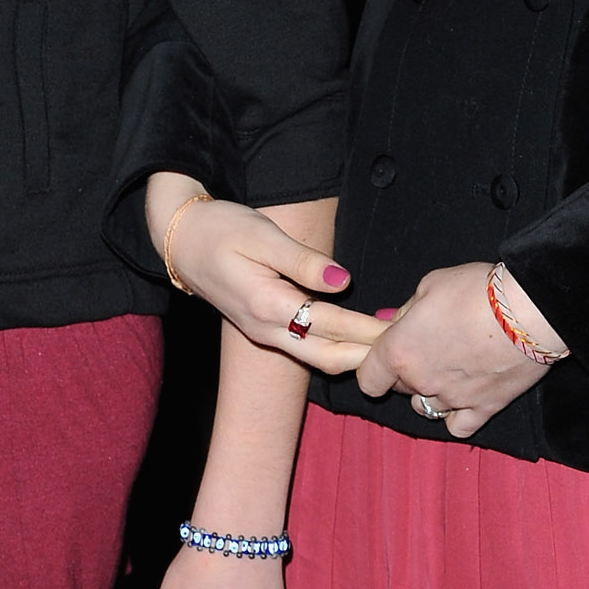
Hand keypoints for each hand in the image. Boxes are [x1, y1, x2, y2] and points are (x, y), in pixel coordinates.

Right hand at [160, 194, 383, 372]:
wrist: (180, 241)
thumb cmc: (221, 230)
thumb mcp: (262, 235)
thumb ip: (304, 261)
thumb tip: (342, 280)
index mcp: (268, 305)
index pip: (332, 324)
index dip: (368, 330)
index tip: (401, 330)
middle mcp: (266, 329)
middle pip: (329, 356)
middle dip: (369, 356)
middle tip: (408, 349)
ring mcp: (264, 334)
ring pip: (318, 358)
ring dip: (354, 357)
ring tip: (390, 349)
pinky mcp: (265, 331)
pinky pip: (307, 350)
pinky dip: (338, 350)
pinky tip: (359, 341)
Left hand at [359, 262, 565, 437]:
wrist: (529, 310)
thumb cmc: (477, 290)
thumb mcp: (431, 285)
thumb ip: (408, 311)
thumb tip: (394, 322)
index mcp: (400, 351)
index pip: (368, 378)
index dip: (374, 368)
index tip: (386, 357)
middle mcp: (421, 380)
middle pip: (399, 388)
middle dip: (407, 371)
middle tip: (429, 348)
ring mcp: (452, 399)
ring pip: (425, 408)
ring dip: (430, 393)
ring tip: (450, 370)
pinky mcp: (484, 409)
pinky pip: (458, 426)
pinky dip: (456, 416)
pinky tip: (464, 399)